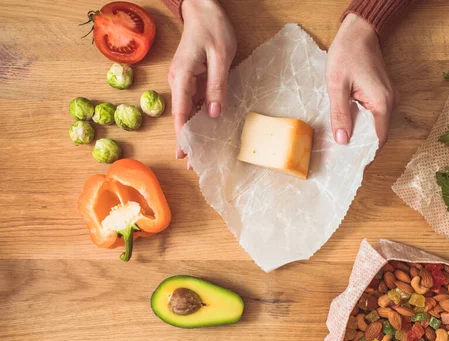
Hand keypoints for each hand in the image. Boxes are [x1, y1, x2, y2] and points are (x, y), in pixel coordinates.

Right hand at [169, 0, 236, 159]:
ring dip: (193, 133)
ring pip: (188, 112)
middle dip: (186, 141)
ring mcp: (184, 81)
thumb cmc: (212, 28)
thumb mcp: (220, 56)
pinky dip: (199, 120)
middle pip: (181, 117)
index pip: (180, 112)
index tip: (183, 155)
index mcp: (182, 76)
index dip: (182, 136)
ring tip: (198, 156)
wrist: (203, 9)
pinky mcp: (192, 80)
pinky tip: (205, 134)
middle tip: (191, 166)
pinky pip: (195, 103)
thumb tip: (214, 113)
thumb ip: (217, 85)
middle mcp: (179, 82)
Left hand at [326, 14, 395, 146]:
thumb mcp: (336, 85)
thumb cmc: (347, 54)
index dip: (366, 153)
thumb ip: (340, 114)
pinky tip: (349, 126)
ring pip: (376, 125)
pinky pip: (375, 116)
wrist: (359, 32)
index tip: (352, 164)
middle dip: (362, 146)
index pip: (378, 138)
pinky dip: (363, 123)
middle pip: (378, 134)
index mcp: (381, 102)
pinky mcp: (383, 95)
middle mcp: (390, 102)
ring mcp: (389, 98)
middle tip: (343, 157)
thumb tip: (343, 140)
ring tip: (343, 144)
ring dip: (362, 134)